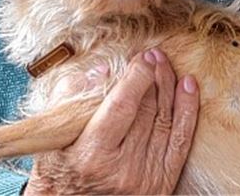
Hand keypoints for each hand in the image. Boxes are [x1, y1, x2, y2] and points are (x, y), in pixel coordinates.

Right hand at [24, 49, 199, 194]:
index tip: (140, 57)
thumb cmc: (57, 169)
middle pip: (146, 109)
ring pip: (165, 119)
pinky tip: (188, 87)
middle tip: (154, 55)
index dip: (136, 76)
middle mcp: (122, 169)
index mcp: (92, 155)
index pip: (122, 105)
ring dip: (169, 86)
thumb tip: (102, 70)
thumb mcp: (51, 134)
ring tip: (165, 64)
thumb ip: (70, 97)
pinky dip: (188, 110)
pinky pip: (181, 140)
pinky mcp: (161, 183)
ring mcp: (145, 177)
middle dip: (153, 76)